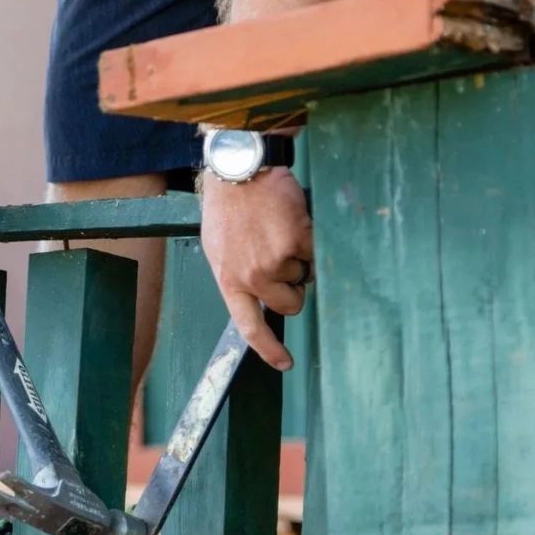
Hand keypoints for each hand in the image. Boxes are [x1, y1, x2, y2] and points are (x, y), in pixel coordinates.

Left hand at [200, 167, 312, 369]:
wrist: (239, 171)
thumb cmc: (227, 207)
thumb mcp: (219, 249)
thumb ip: (238, 275)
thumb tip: (260, 298)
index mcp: (229, 280)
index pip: (249, 327)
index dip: (268, 350)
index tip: (284, 364)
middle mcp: (251, 276)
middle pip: (289, 305)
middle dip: (292, 289)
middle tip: (281, 259)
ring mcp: (275, 260)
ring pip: (304, 277)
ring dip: (298, 259)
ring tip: (278, 231)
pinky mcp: (296, 242)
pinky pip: (315, 255)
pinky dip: (310, 241)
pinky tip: (291, 222)